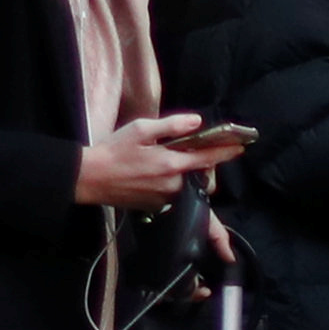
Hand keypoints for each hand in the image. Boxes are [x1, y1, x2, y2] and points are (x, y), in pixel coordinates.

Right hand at [76, 114, 215, 209]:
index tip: (239, 147)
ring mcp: (165, 199)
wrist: (90, 178)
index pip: (207, 158)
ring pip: (186, 185)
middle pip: (198, 174)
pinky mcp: (156, 207)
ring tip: (162, 161)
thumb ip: (172, 125)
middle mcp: (172, 185)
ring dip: (183, 174)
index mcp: (170, 164)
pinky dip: (171, 184)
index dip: (224, 152)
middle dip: (199, 163)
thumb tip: (197, 122)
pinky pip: (173, 194)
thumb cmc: (113, 151)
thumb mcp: (141, 129)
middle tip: (183, 150)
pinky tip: (152, 174)